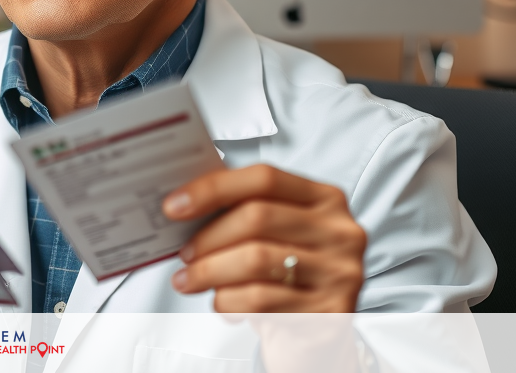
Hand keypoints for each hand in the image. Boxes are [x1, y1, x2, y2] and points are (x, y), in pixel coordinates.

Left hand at [162, 165, 365, 311]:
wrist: (318, 336)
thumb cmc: (288, 276)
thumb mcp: (275, 236)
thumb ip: (242, 212)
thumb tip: (184, 204)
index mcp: (325, 198)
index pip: (265, 178)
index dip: (214, 188)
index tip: (175, 205)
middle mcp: (341, 231)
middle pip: (257, 217)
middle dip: (208, 237)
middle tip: (183, 254)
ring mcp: (341, 271)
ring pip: (255, 260)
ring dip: (209, 271)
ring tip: (188, 280)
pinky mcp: (331, 311)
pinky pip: (262, 299)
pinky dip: (228, 300)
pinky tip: (220, 302)